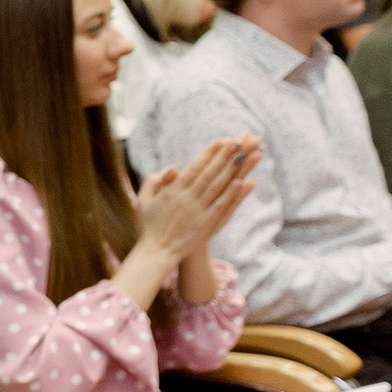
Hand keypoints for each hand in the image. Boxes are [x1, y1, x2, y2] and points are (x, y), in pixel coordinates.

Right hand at [133, 136, 258, 262]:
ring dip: (234, 169)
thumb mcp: (144, 200)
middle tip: (241, 140)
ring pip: (219, 185)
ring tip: (247, 155)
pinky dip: (232, 193)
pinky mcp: (206, 223)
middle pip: (211, 172)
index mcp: (173, 190)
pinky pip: (221, 205)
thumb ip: (154, 180)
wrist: (156, 252)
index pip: (196, 166)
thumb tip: (172, 168)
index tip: (224, 140)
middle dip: (226, 155)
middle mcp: (187, 197)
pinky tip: (243, 181)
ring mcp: (198, 210)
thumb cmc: (149, 225)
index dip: (211, 152)